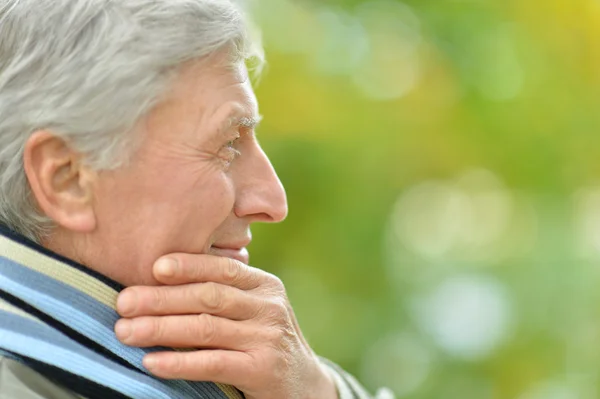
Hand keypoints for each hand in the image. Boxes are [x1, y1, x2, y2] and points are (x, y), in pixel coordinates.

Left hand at [114, 254, 337, 398]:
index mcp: (264, 285)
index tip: (154, 266)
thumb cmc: (263, 340)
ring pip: (206, 328)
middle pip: (208, 296)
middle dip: (162, 298)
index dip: (189, 265)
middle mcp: (268, 306)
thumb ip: (223, 295)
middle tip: (123, 302)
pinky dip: (179, 362)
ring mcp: (267, 337)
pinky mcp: (263, 369)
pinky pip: (213, 362)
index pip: (222, 268)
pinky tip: (152, 362)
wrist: (304, 384)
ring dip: (161, 328)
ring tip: (125, 332)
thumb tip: (160, 280)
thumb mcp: (253, 311)